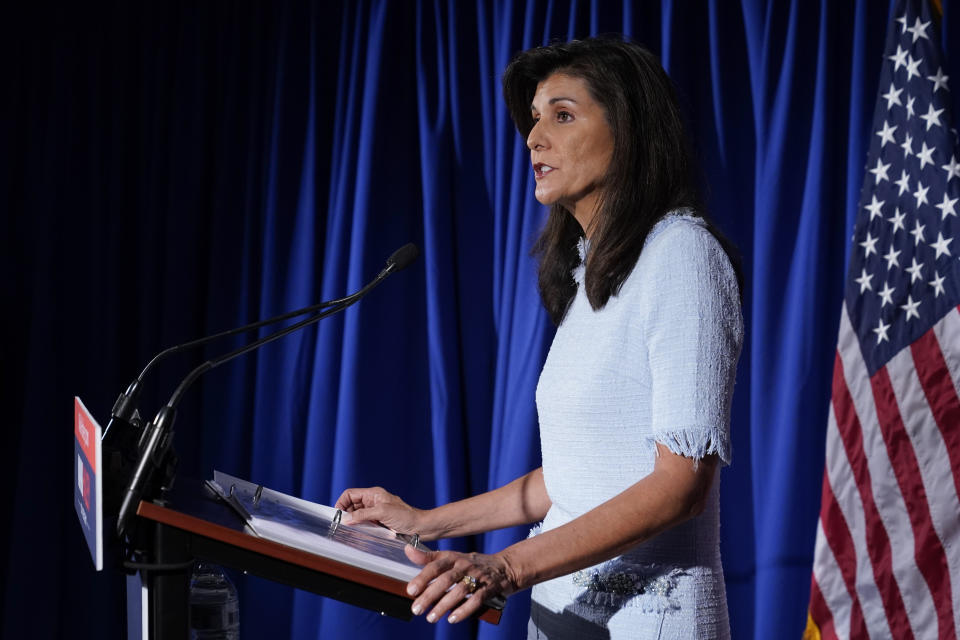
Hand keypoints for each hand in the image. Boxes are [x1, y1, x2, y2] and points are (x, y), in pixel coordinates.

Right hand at [334, 486, 423, 535]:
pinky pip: (365, 523)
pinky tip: (361, 532)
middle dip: (346, 513)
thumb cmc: (407, 517)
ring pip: (358, 515)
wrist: (421, 528)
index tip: (337, 515)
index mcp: (374, 493)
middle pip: (352, 505)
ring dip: (354, 521)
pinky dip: (361, 527)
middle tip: (343, 525)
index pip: (351, 494)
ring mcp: (377, 512)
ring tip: (352, 529)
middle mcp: (374, 501)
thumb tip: (347, 518)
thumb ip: (363, 514)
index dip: (342, 503)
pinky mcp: (380, 522)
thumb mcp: (382, 513)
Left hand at [404, 545, 518, 623]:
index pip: (436, 566)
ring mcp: (479, 576)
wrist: (504, 567)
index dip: (423, 577)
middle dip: (430, 595)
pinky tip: (452, 619)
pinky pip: (477, 599)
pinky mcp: (490, 588)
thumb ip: (429, 557)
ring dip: (444, 605)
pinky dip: (464, 610)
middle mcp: (465, 565)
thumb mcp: (451, 557)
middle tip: (417, 609)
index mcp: (454, 557)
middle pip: (446, 580)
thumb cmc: (471, 564)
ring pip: (460, 590)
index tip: (411, 590)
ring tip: (431, 618)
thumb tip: (407, 550)